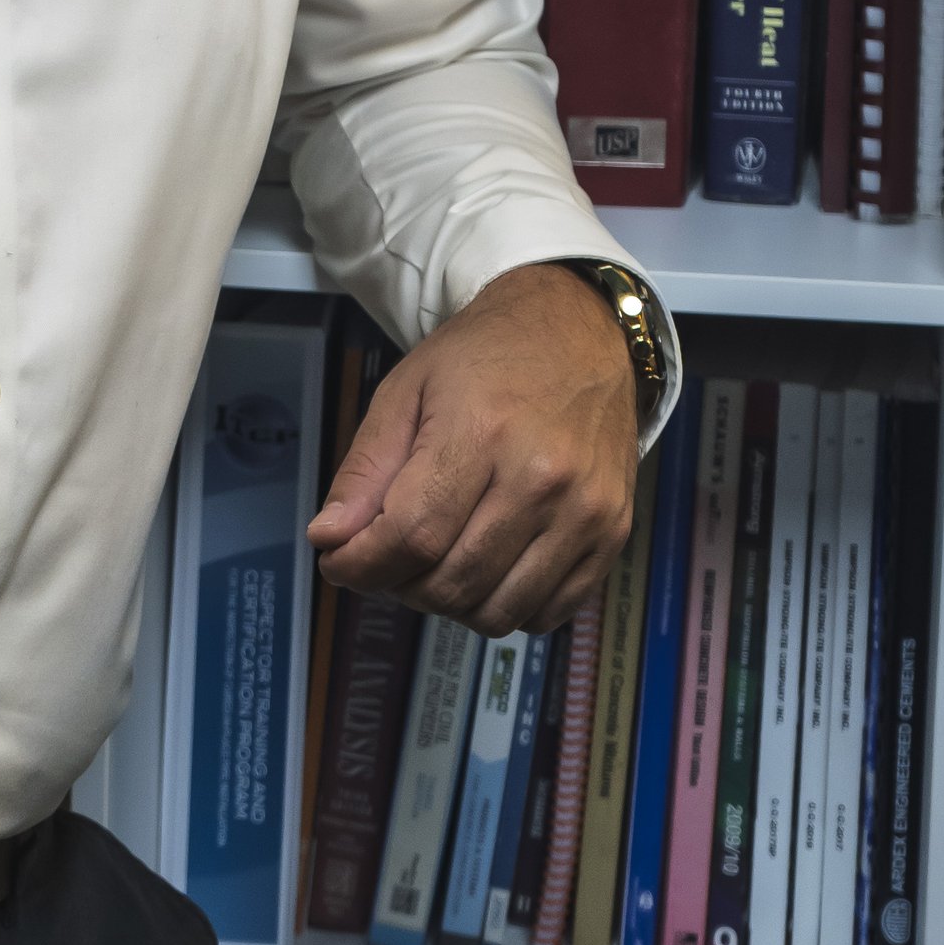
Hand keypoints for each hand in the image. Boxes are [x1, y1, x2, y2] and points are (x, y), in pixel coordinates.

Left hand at [307, 262, 639, 637]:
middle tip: (388, 558)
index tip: (339, 563)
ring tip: (435, 562)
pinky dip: (506, 608)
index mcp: (483, 432)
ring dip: (451, 603)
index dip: (364, 565)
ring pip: (498, 610)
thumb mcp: (406, 390)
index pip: (412, 536)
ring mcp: (586, 511)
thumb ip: (365, 469)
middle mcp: (542, 478)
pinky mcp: (614, 534)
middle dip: (400, 585)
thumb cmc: (484, 357)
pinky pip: (548, 612)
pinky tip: (487, 568)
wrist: (580, 332)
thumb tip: (329, 538)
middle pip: (453, 582)